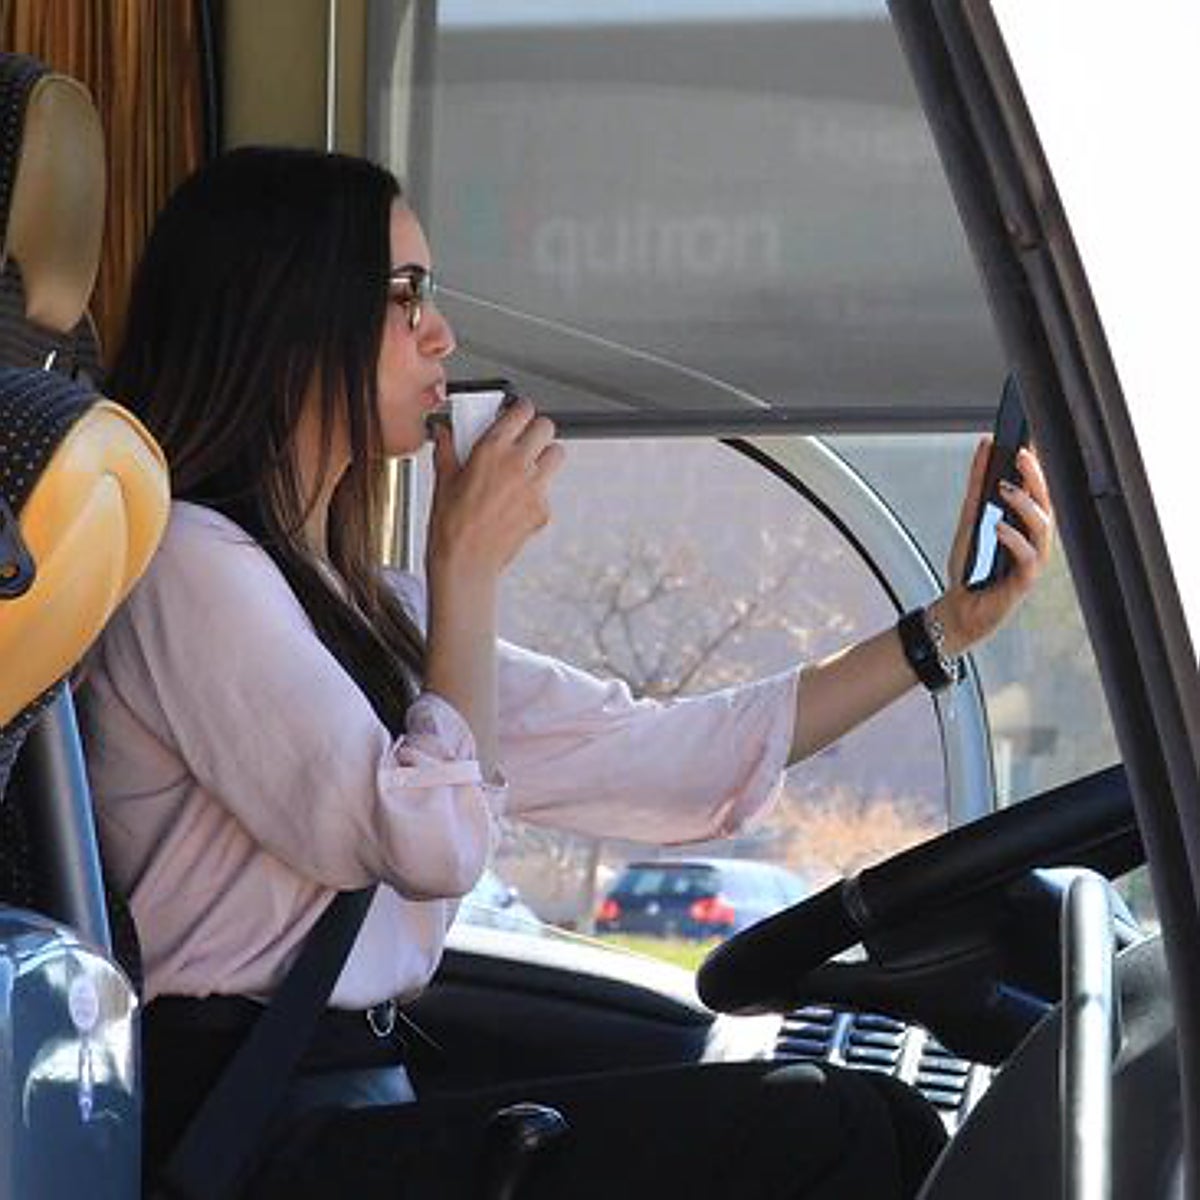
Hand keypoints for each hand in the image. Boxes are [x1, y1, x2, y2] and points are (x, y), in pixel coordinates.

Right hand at [425, 397, 564, 586]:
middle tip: (525, 437)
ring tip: (527, 465)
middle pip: (548, 427)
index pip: (522, 411)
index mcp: (492, 450)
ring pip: (557, 455)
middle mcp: (518, 465)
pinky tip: (517, 500)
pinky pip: (548, 490)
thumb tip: (445, 434)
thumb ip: (447, 449)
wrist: (466, 563)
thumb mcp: (443, 480)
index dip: (520, 409)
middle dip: (537, 429)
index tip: (516, 413)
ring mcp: (535, 488)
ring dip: (545, 455)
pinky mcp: (543, 510)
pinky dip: (537, 491)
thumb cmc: (451, 525)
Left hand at [935, 439, 1054, 653]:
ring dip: (1025, 504)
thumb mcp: (970, 517)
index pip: (1037, 488)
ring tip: (1005, 487)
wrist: (960, 608)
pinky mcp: (1024, 581)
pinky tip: (999, 526)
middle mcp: (1035, 540)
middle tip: (1020, 453)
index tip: (1026, 438)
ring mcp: (1032, 561)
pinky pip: (1027, 558)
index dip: (1035, 464)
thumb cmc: (971, 567)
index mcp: (1026, 524)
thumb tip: (986, 447)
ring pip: (1042, 527)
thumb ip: (978, 485)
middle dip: (1034, 476)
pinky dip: (1013, 539)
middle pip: (1045, 502)